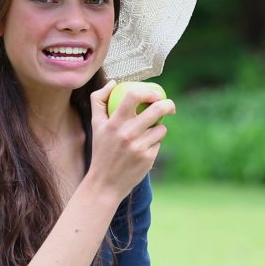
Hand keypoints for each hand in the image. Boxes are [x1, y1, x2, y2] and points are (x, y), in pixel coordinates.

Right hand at [85, 80, 175, 199]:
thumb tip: (113, 82)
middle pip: (157, 109)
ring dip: (158, 127)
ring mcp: (139, 146)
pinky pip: (159, 143)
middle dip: (168, 104)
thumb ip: (99, 100)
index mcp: (114, 123)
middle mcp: (127, 133)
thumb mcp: (96, 125)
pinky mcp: (148, 158)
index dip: (148, 91)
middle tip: (169, 105)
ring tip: (147, 134)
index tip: (155, 93)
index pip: (133, 96)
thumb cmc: (101, 150)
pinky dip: (154, 143)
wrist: (105, 182)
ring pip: (161, 127)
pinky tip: (144, 149)